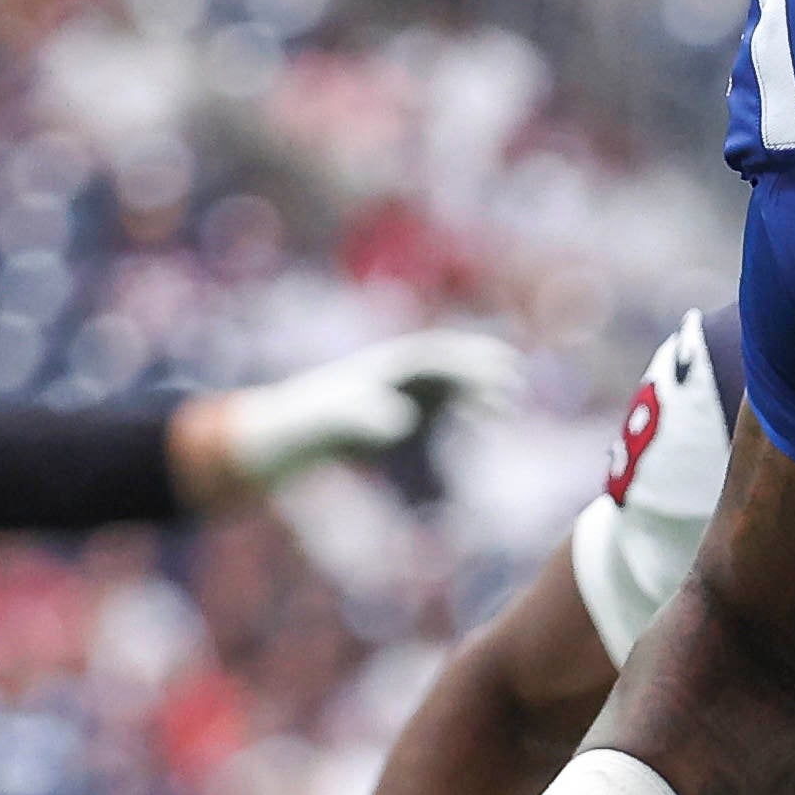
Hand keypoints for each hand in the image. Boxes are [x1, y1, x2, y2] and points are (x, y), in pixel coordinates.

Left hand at [206, 327, 522, 488]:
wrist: (279, 439)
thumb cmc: (303, 426)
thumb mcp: (333, 421)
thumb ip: (364, 418)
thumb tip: (402, 421)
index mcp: (381, 367)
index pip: (433, 355)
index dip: (469, 359)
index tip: (501, 366)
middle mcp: (392, 378)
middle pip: (445, 368)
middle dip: (481, 373)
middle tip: (515, 385)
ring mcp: (393, 399)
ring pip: (443, 391)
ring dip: (475, 395)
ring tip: (505, 407)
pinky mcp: (391, 424)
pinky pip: (433, 416)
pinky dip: (457, 420)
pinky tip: (474, 432)